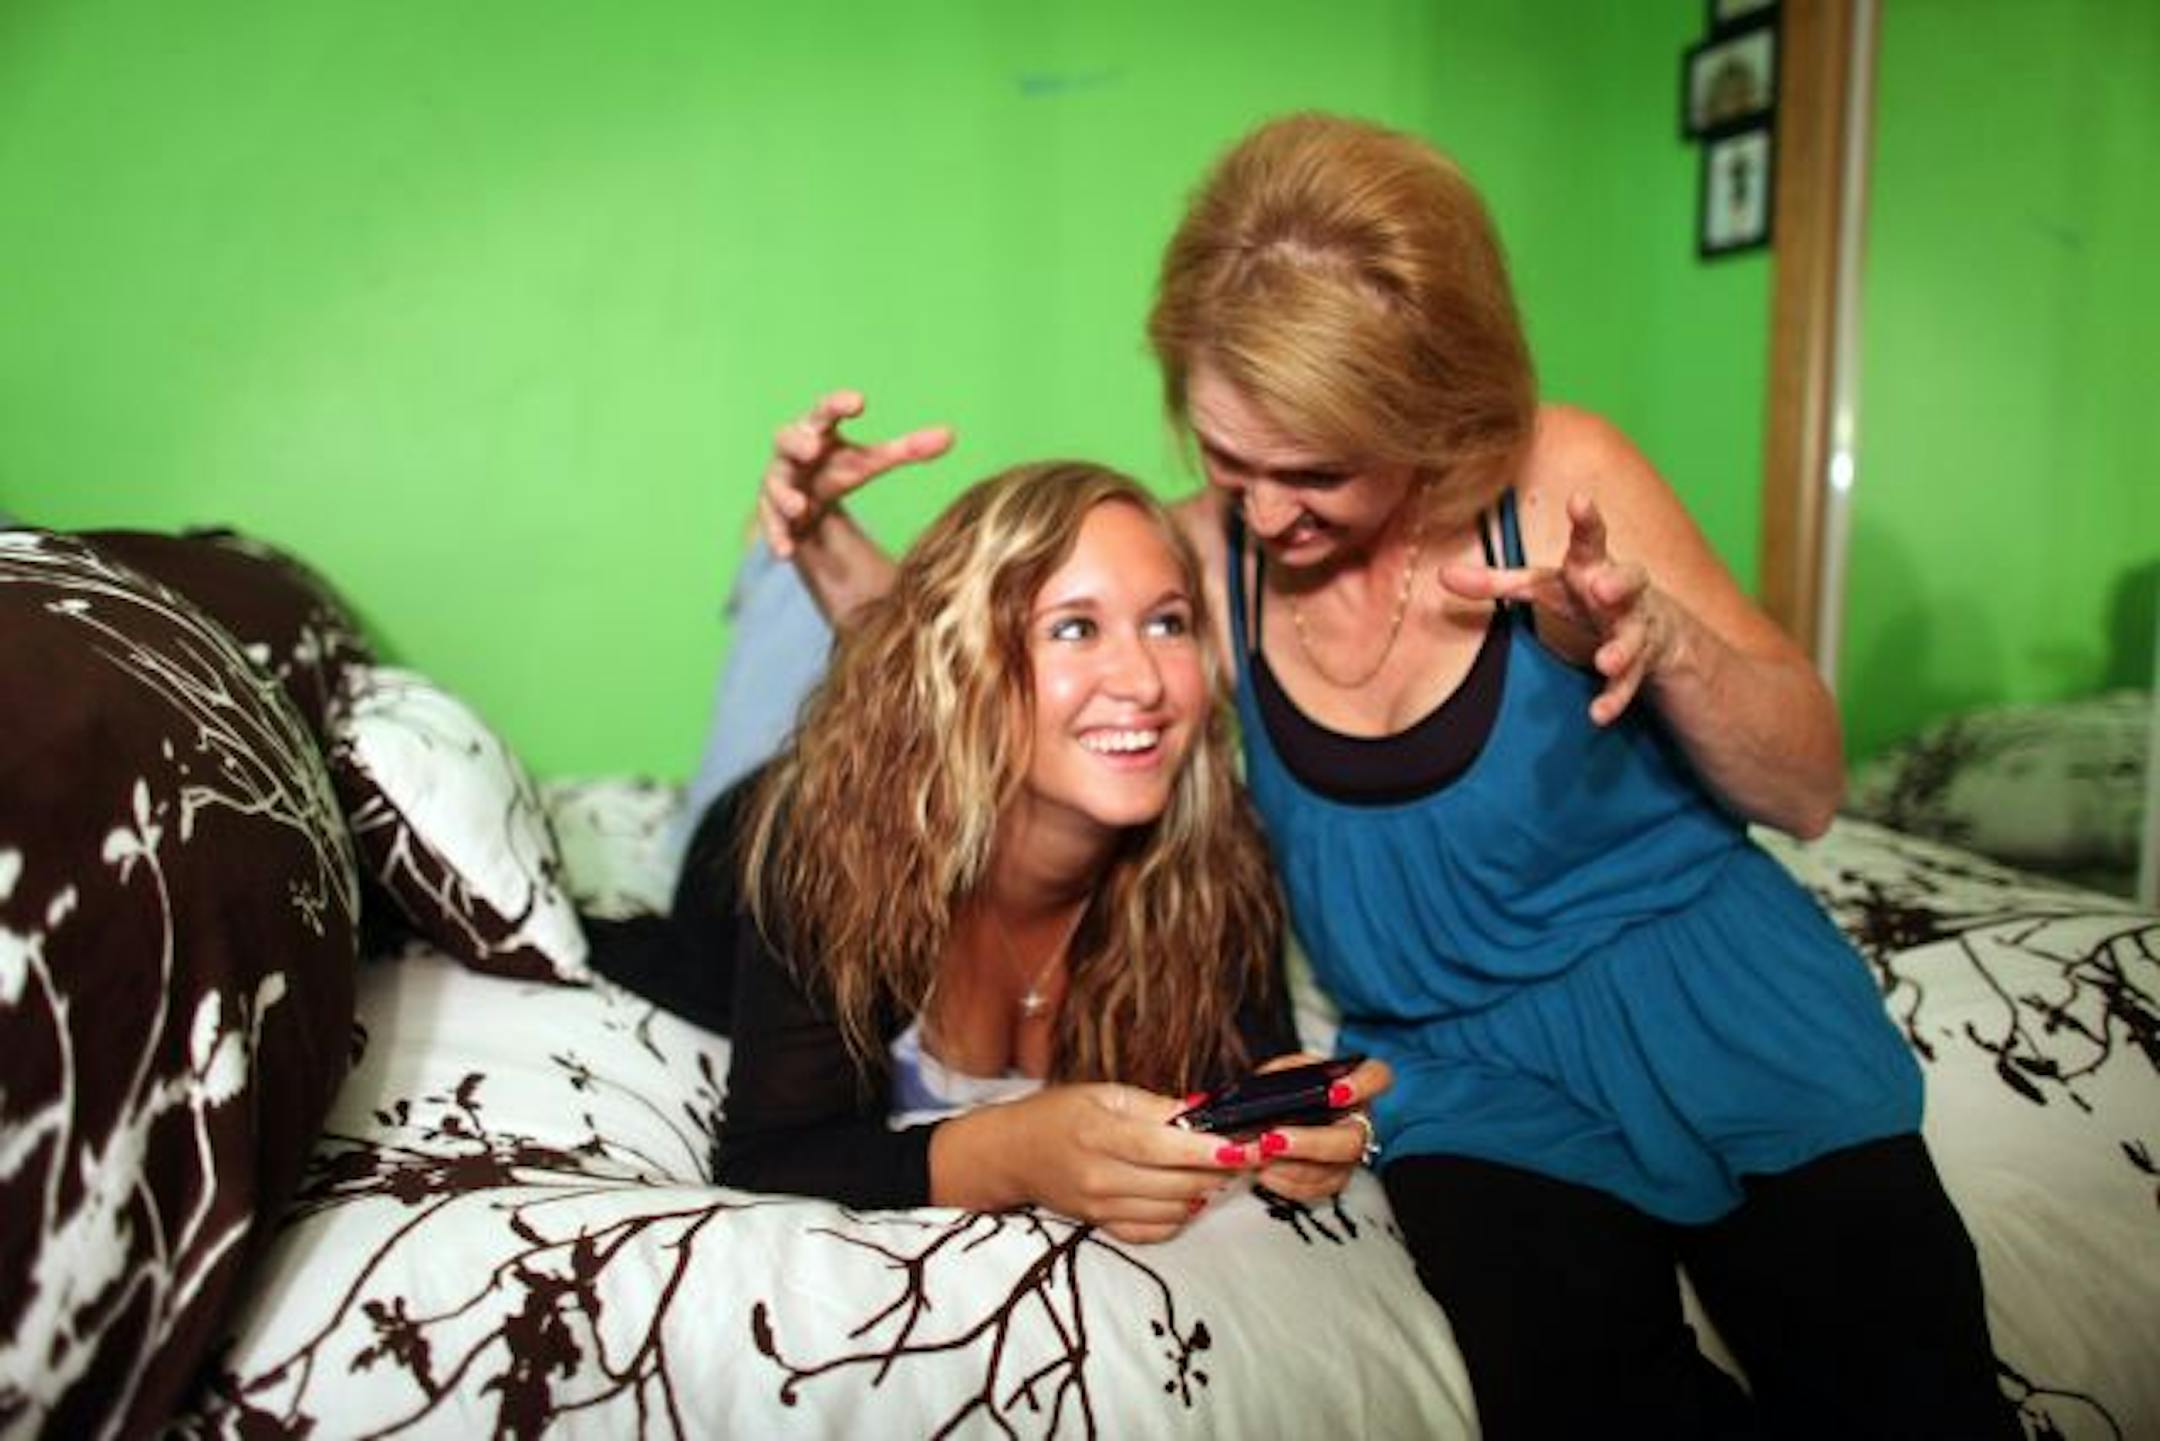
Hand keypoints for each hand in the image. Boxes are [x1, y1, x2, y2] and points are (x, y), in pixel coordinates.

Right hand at [758, 391, 953, 558]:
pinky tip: (785, 552)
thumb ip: (907, 449)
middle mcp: (793, 455)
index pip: (825, 411)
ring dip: (785, 495)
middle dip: (797, 443)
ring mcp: (779, 484)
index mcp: (818, 432)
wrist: (805, 502)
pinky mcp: (772, 515)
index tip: (859, 402)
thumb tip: (951, 436)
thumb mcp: (871, 461)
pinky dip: (777, 535)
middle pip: (786, 439)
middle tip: (813, 448)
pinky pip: (771, 524)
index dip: (837, 405)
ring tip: (800, 507)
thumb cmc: (837, 469)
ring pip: (774, 484)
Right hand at [972, 1083, 1261, 1243]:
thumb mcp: (1103, 1094)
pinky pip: (1156, 1231)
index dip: (1209, 1150)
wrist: (1012, 1154)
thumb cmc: (1057, 1115)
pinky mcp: (1102, 1227)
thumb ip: (1155, 1106)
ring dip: (1205, 1190)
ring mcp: (1101, 1208)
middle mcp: (1100, 1177)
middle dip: (1221, 1170)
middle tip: (1247, 1151)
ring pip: (1174, 1210)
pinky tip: (1188, 1193)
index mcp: (1099, 1135)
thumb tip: (1204, 1111)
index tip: (1245, 1146)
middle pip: (1177, 1183)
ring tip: (1219, 1168)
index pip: (1164, 1148)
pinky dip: (1181, 1215)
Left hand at [1248, 1052, 1392, 1202]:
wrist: (1280, 1118)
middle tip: (1271, 1139)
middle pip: (1351, 1140)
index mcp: (1352, 1086)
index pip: (1376, 1077)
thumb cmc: (1289, 1091)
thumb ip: (1278, 1075)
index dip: (1362, 1085)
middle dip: (1309, 1142)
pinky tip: (1264, 1172)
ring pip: (1332, 1171)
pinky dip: (1286, 1183)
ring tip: (1255, 1157)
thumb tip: (1262, 1091)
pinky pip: (1316, 1189)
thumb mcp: (1284, 1071)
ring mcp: (1348, 1155)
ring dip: (1288, 1167)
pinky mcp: (1333, 1179)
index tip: (1334, 1093)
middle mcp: (1357, 1122)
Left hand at [1439, 492, 1678, 726]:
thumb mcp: (1544, 586)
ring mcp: (1636, 627)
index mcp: (1592, 567)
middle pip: (1628, 580)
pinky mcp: (1640, 664)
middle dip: (1618, 583)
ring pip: (1633, 636)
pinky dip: (1614, 698)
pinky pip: (1629, 683)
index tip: (1579, 499)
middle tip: (1601, 588)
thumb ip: (1496, 582)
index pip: (1590, 539)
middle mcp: (1620, 593)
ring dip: (1619, 649)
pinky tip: (1598, 714)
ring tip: (1605, 662)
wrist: (1654, 629)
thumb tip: (1442, 575)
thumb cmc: (1584, 595)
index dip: (1586, 519)